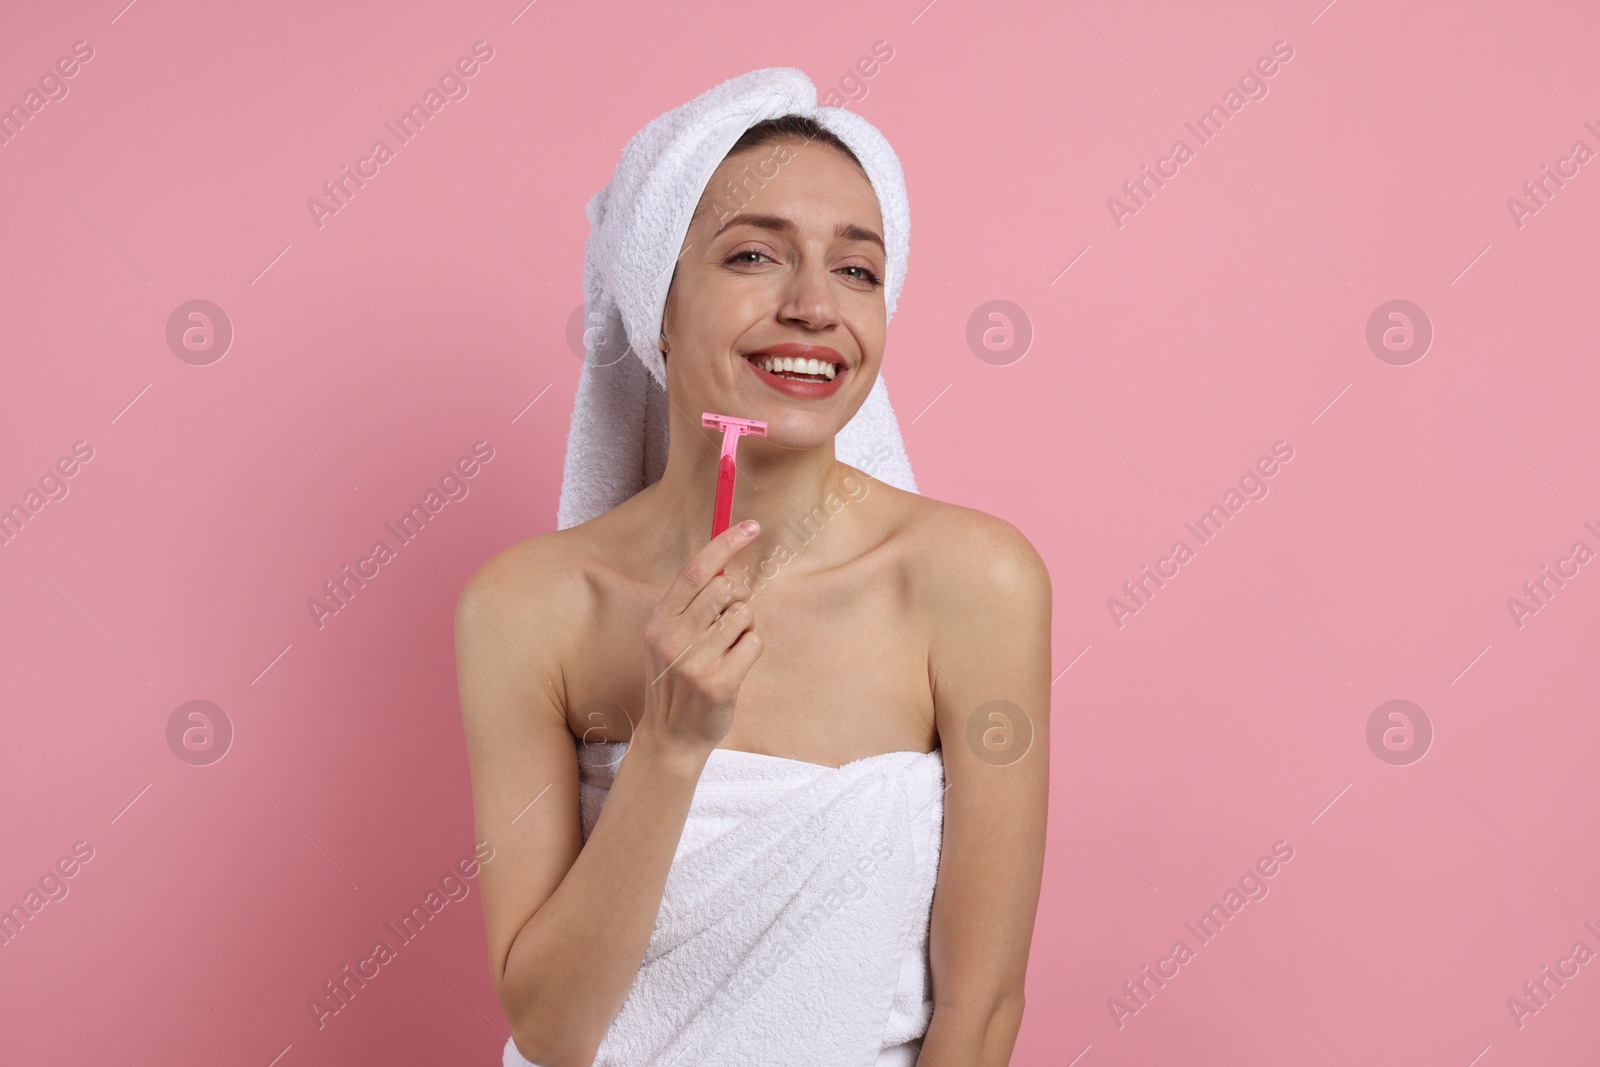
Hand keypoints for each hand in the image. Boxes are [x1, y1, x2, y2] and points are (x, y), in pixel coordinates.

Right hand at [639, 520, 763, 755]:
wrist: (671, 737)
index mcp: (658, 621)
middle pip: (725, 588)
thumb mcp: (667, 639)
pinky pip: (754, 642)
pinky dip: (751, 649)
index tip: (751, 526)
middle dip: (739, 597)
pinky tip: (734, 666)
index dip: (726, 543)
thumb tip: (729, 568)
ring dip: (745, 627)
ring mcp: (695, 662)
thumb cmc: (677, 680)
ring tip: (729, 648)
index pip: (696, 571)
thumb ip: (690, 605)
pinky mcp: (719, 683)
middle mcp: (672, 638)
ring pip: (744, 615)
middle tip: (732, 618)